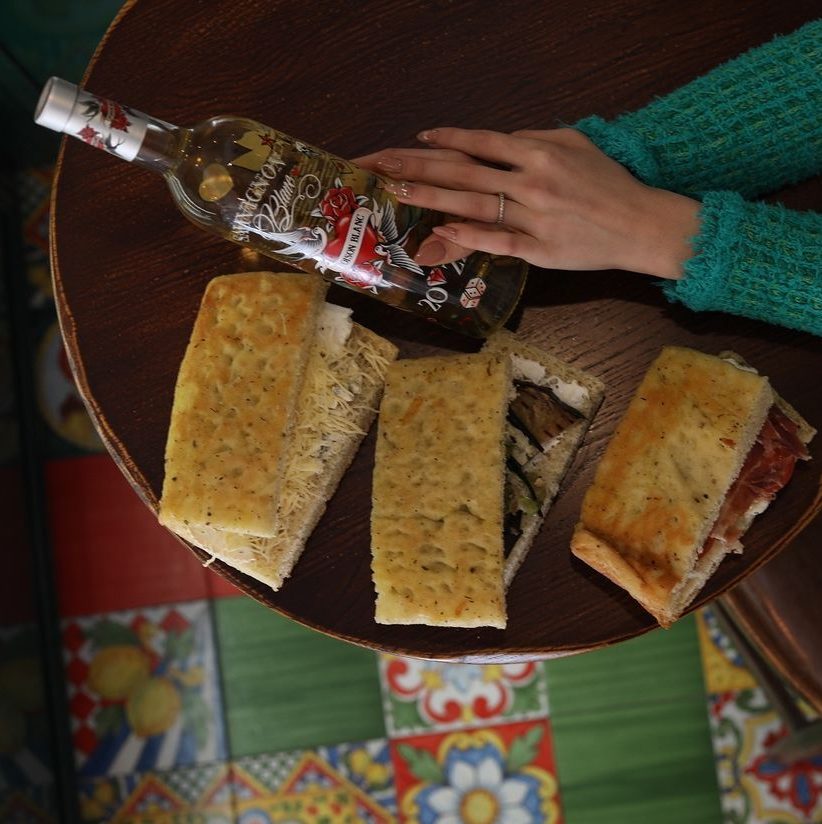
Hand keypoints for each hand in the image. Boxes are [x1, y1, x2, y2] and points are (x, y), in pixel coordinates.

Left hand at [356, 127, 699, 278]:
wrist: (641, 224)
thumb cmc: (609, 184)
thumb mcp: (575, 145)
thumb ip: (533, 142)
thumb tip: (496, 143)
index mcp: (540, 153)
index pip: (482, 142)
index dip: (448, 139)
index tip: (418, 138)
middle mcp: (532, 181)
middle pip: (466, 170)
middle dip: (421, 164)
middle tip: (385, 163)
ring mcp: (534, 217)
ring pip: (473, 204)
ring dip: (432, 195)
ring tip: (398, 190)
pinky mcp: (539, 249)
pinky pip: (497, 241)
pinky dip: (468, 235)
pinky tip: (440, 230)